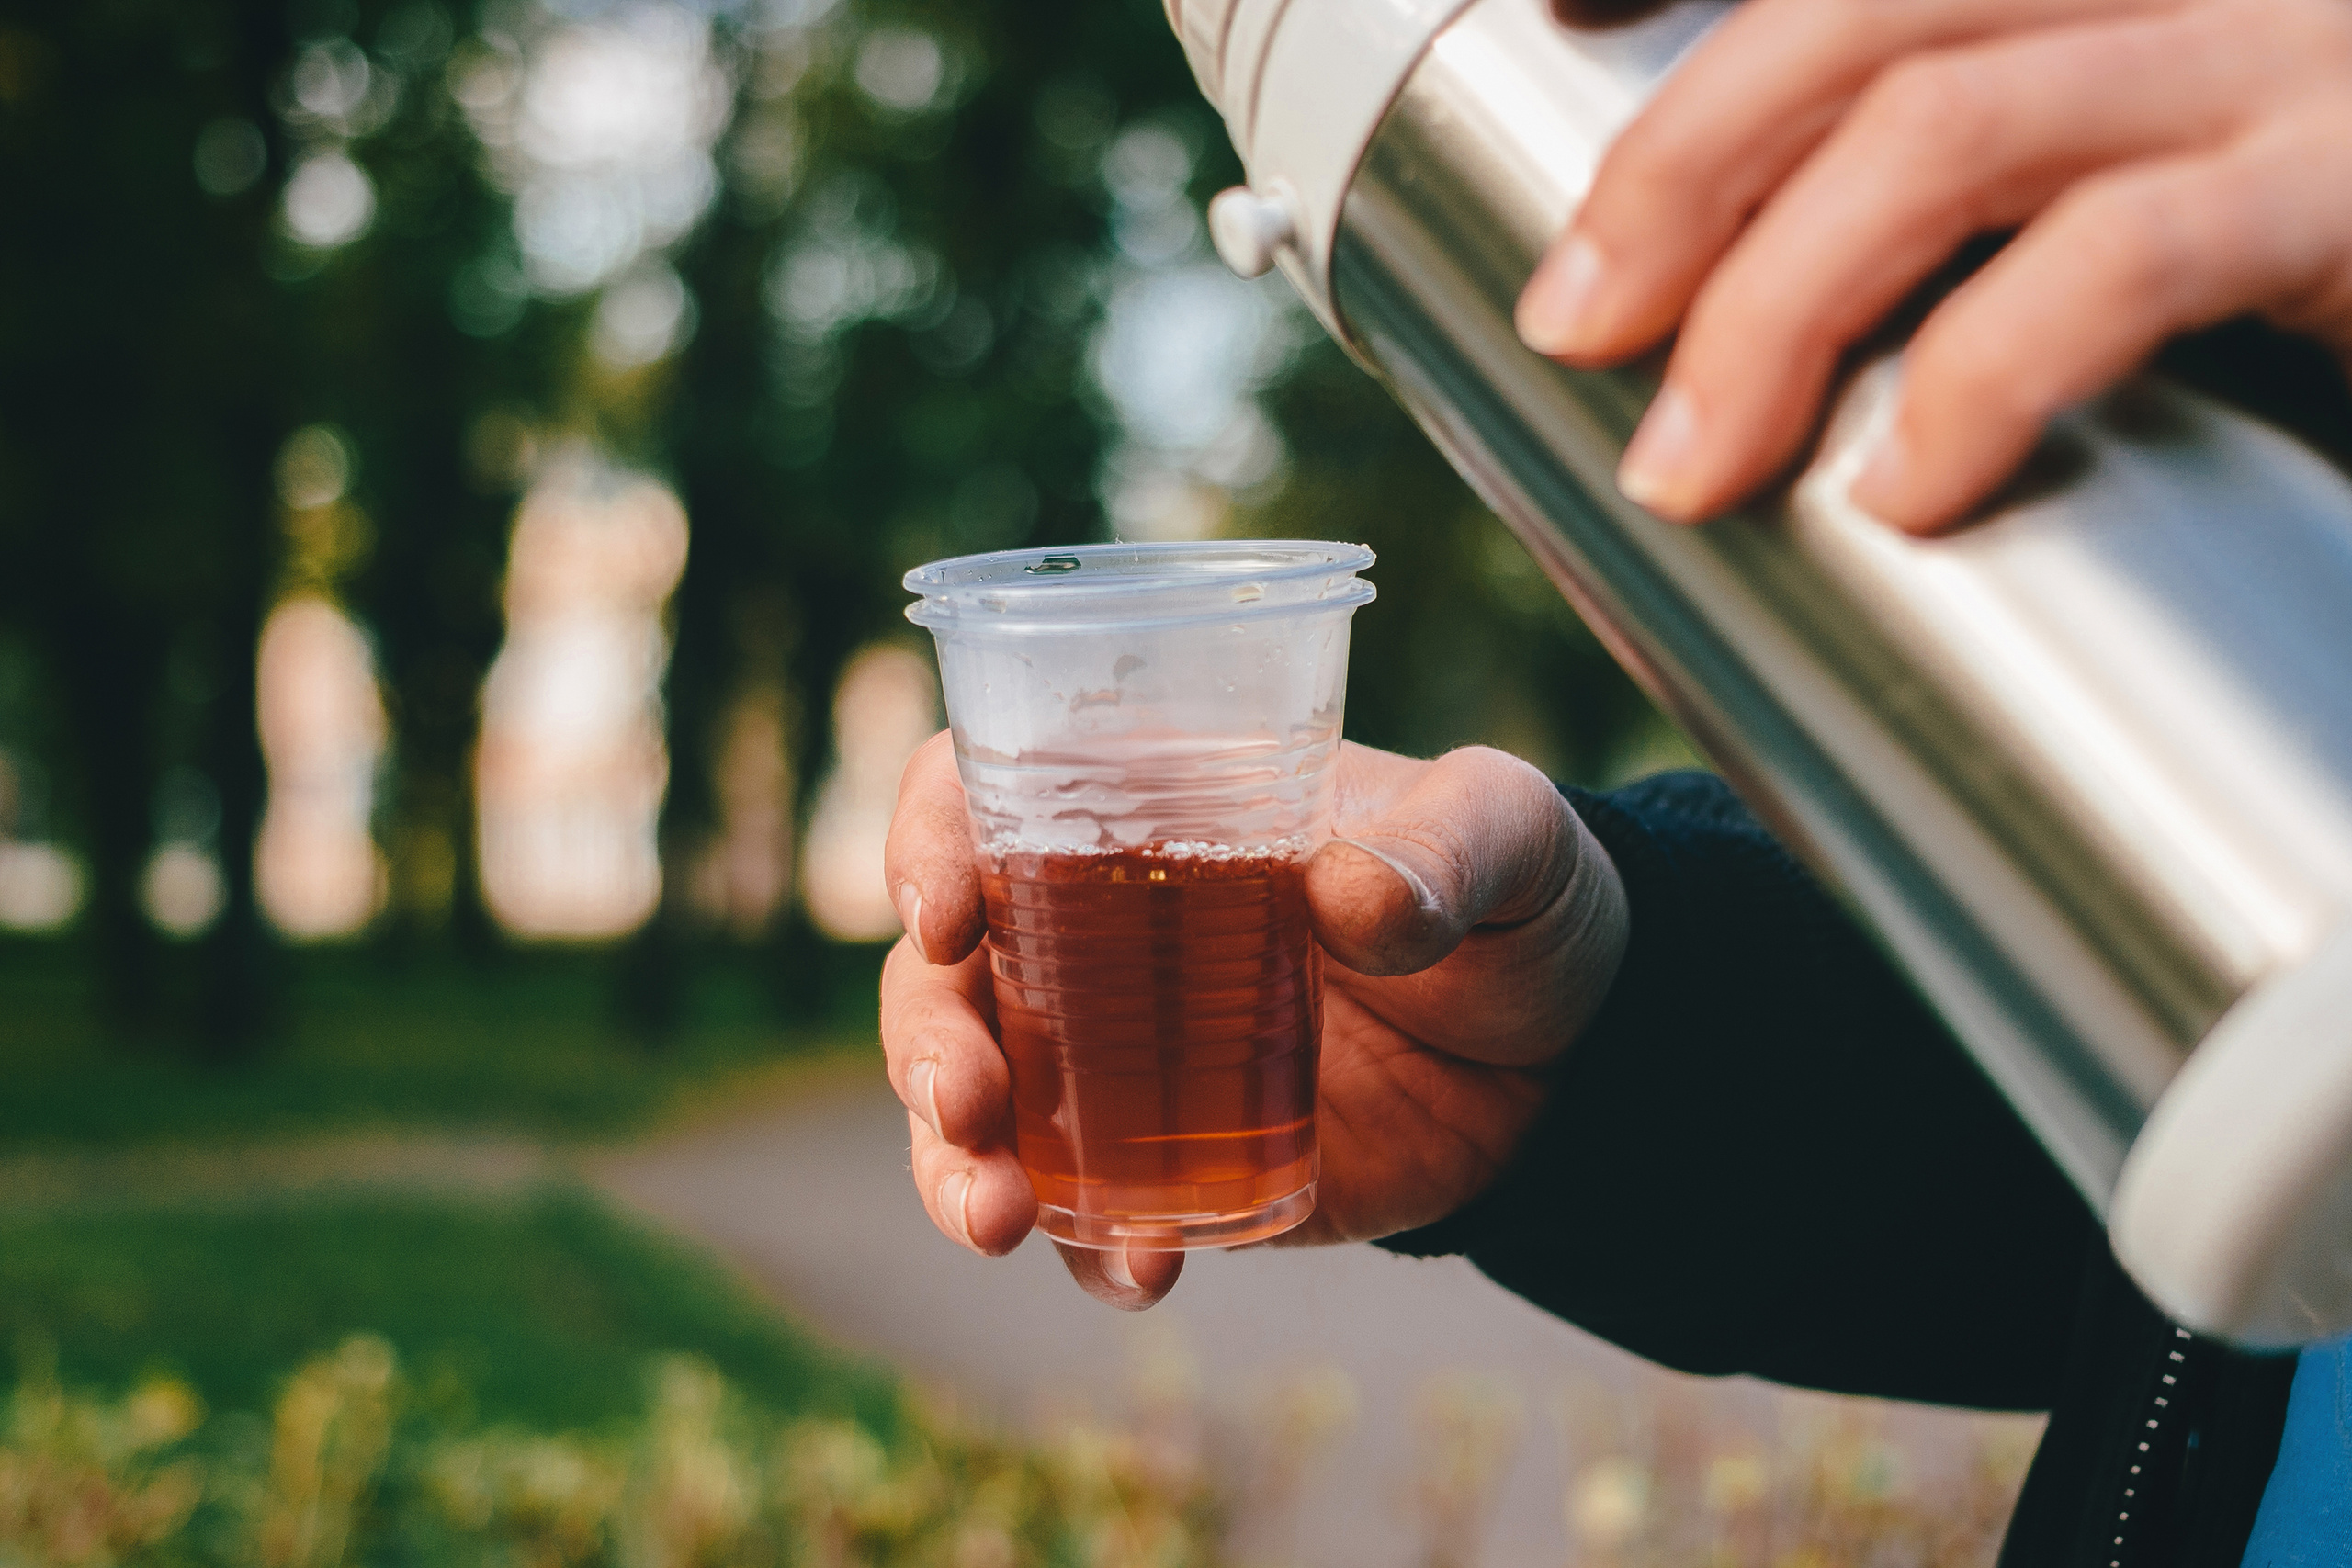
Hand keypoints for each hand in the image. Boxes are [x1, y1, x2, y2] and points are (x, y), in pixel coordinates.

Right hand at [878, 733, 1628, 1309]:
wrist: (1575, 1057)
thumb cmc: (1523, 895)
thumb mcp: (1513, 833)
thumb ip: (1448, 845)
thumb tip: (1349, 899)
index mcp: (1150, 805)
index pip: (982, 790)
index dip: (928, 838)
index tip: (944, 914)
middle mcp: (1100, 925)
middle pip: (943, 968)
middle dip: (928, 1037)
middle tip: (969, 1102)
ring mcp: (1119, 1054)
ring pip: (977, 1099)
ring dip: (952, 1162)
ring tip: (998, 1220)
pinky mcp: (1167, 1161)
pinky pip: (1085, 1209)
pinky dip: (1086, 1247)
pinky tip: (1141, 1275)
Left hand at [1519, 0, 2351, 531]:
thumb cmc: (2338, 228)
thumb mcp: (2161, 152)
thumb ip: (2007, 170)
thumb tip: (1789, 318)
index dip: (1678, 5)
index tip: (1552, 44)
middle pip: (1855, 9)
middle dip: (1675, 170)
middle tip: (1578, 329)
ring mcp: (2283, 43)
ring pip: (1942, 118)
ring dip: (1771, 304)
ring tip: (1690, 461)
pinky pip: (2124, 254)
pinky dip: (1981, 375)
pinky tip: (1909, 485)